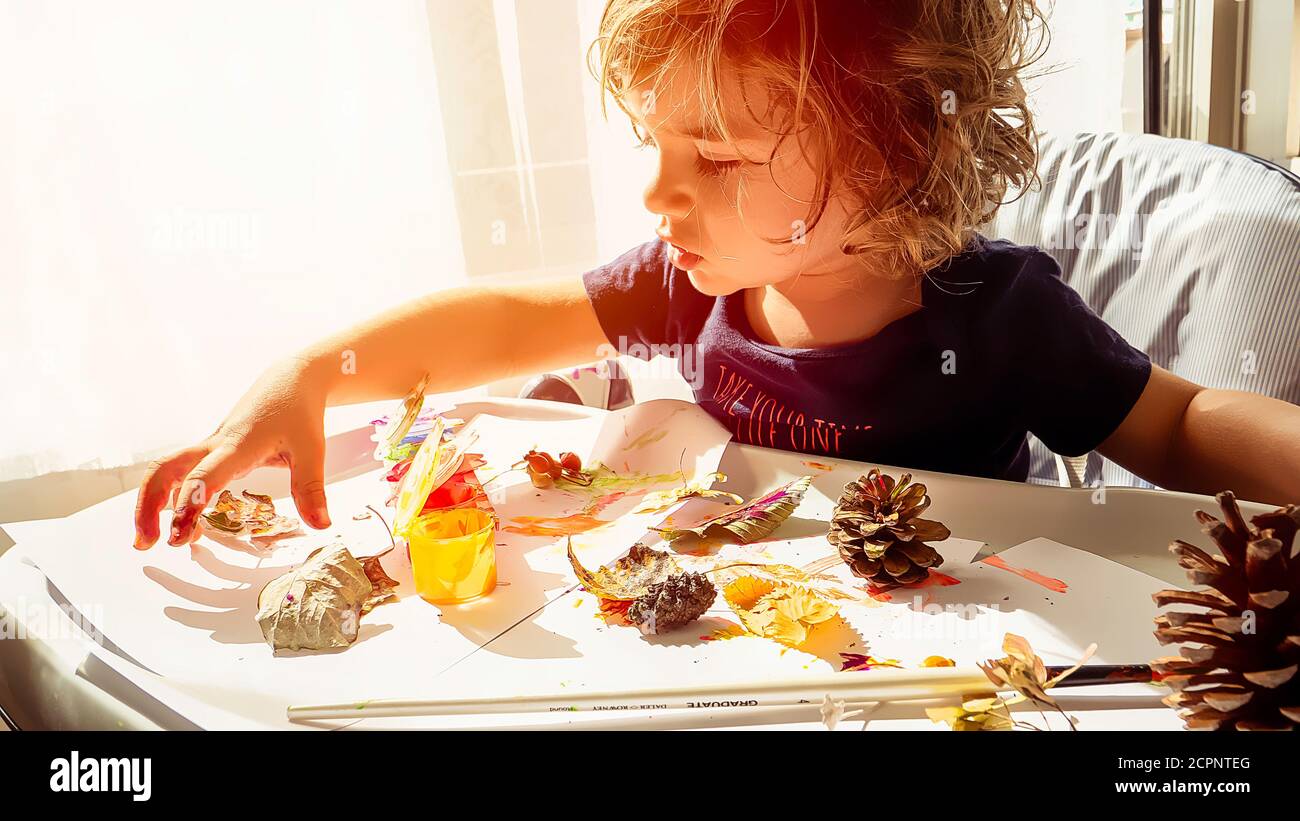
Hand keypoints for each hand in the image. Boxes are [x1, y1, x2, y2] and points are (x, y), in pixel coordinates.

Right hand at [133, 356, 332, 548]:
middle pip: (164, 470)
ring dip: (151, 502)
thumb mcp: (312, 450)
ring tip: (151, 539)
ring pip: (165, 470)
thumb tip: (321, 525)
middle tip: (145, 543)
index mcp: (238, 445)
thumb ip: (311, 489)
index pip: (204, 477)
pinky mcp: (212, 449)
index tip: (179, 537)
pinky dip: (171, 495)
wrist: (292, 380)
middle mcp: (215, 445)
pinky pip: (180, 471)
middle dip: (147, 506)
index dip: (188, 507)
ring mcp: (210, 446)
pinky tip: (183, 520)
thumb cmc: (299, 412)